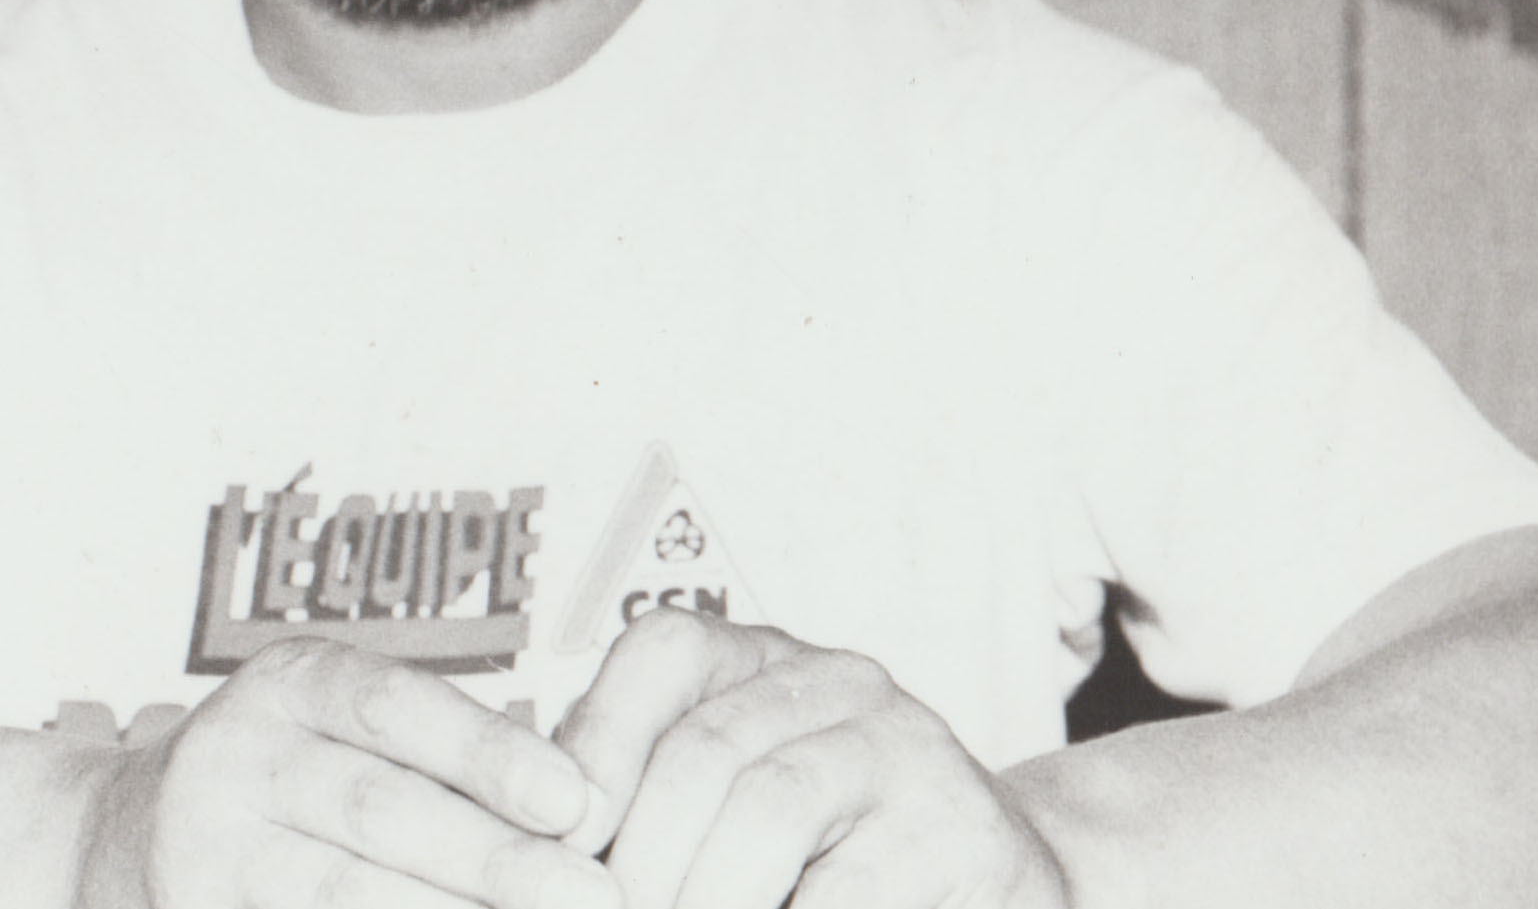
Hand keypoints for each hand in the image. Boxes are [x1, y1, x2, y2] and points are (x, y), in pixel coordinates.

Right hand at [78, 636, 626, 908]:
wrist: (114, 844)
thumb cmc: (283, 781)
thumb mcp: (341, 727)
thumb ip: (443, 755)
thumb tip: (581, 807)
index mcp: (289, 684)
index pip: (396, 707)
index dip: (490, 754)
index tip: (577, 802)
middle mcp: (237, 757)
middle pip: (379, 811)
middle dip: (497, 863)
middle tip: (595, 896)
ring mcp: (207, 852)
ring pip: (340, 896)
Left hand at [553, 611, 1070, 908]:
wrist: (995, 889)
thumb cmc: (826, 864)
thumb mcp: (727, 812)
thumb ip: (644, 812)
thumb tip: (542, 861)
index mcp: (764, 661)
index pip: (664, 653)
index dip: (598, 746)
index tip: (555, 851)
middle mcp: (838, 680)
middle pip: (703, 751)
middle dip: (638, 864)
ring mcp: (906, 747)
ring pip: (767, 811)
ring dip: (702, 899)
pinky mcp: (956, 830)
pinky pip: (841, 890)